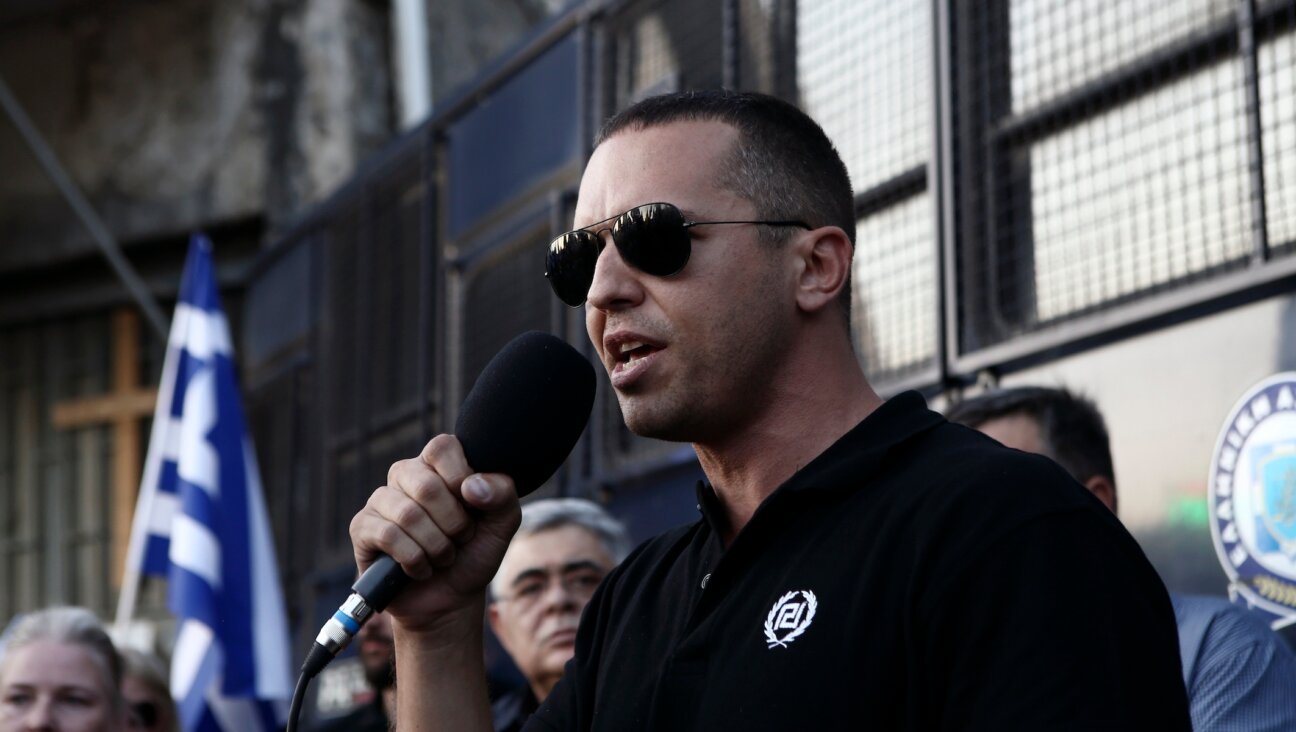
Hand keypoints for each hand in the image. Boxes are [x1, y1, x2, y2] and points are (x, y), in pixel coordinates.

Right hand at [349, 434, 521, 632]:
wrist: (450, 599)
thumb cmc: (474, 553)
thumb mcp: (503, 524)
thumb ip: (502, 495)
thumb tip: (471, 485)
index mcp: (438, 464)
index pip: (442, 447)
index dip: (460, 478)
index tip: (473, 506)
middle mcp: (406, 475)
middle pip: (427, 485)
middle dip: (454, 524)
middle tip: (460, 540)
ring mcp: (381, 500)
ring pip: (408, 514)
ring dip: (436, 546)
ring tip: (442, 557)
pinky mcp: (362, 527)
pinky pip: (387, 535)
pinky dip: (414, 559)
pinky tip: (420, 568)